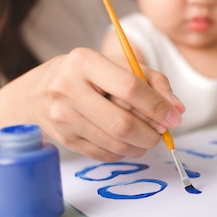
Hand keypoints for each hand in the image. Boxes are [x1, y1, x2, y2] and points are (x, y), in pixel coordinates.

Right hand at [12, 48, 184, 160]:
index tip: (174, 117)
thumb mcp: (119, 65)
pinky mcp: (64, 139)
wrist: (40, 92)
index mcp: (84, 62)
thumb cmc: (89, 75)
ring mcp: (63, 117)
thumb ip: (153, 82)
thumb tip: (177, 110)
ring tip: (147, 138)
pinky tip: (126, 142)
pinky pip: (104, 154)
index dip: (156, 106)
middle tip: (162, 133)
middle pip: (122, 123)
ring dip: (140, 146)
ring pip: (115, 143)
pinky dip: (123, 152)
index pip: (129, 87)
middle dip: (151, 133)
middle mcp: (68, 88)